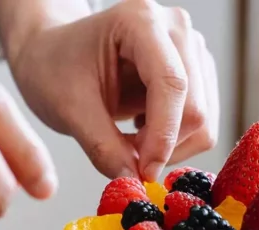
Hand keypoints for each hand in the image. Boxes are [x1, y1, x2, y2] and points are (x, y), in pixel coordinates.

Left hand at [6, 0, 218, 180]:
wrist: (54, 56)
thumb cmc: (54, 68)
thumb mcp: (68, 108)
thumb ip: (101, 146)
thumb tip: (132, 181)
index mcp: (140, 20)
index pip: (172, 83)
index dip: (163, 135)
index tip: (144, 171)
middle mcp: (175, 28)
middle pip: (195, 107)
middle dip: (164, 145)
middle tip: (126, 156)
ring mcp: (190, 49)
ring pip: (204, 120)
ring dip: (169, 145)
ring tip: (128, 139)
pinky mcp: (197, 72)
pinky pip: (201, 124)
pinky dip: (172, 140)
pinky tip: (141, 128)